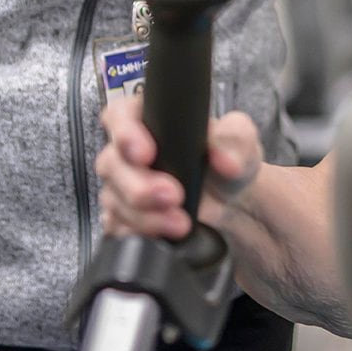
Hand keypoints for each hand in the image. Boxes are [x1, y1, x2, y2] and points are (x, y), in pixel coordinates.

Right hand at [97, 96, 262, 239]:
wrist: (232, 203)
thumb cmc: (227, 161)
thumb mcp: (240, 139)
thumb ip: (235, 138)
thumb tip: (226, 160)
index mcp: (149, 119)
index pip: (119, 115)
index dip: (125, 133)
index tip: (146, 153)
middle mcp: (129, 151)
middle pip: (111, 163)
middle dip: (139, 185)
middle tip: (173, 195)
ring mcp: (123, 186)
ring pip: (113, 199)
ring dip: (145, 216)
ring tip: (180, 223)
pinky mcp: (124, 217)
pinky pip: (116, 228)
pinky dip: (139, 233)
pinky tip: (162, 234)